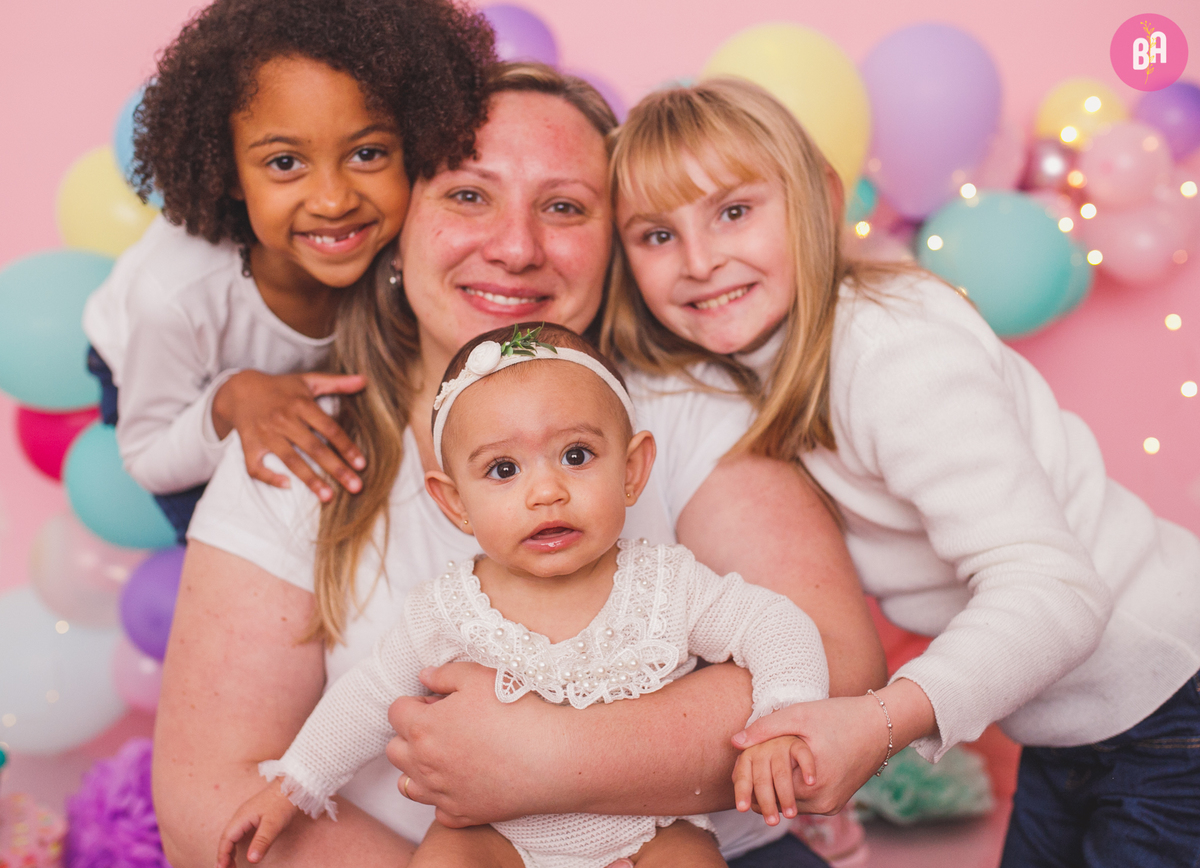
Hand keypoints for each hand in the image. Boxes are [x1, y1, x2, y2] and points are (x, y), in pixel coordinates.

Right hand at [212, 370, 366, 500]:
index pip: (329, 429)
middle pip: (314, 448)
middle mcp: (283, 419)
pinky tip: (287, 486)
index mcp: (300, 404)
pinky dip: (269, 477)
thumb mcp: (308, 381)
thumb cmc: (281, 388)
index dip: (346, 447)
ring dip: (310, 480)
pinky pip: (256, 467)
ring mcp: (265, 434)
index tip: (362, 465)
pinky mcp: (249, 445)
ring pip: (290, 460)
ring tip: (329, 497)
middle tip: (356, 487)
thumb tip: (365, 380)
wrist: (240, 390)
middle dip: (336, 469)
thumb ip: (337, 383)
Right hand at [216, 785, 299, 867]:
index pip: (226, 839)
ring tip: (230, 865)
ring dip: (229, 851)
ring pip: (232, 836)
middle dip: (224, 855)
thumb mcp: (273, 824)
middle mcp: (241, 816)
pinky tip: (239, 852)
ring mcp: (246, 815)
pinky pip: (239, 832)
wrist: (292, 785)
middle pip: (227, 838)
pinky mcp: (253, 815)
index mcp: (241, 817)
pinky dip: (236, 844)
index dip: (222, 855)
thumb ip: (262, 841)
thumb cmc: (283, 803)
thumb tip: (251, 860)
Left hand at [385, 662, 562, 827]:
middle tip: (443, 724)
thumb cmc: (517, 710)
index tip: (437, 700)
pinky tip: (466, 780)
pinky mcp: (462, 814)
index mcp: (424, 727)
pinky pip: (437, 809)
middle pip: (395, 749)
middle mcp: (424, 764)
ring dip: (419, 767)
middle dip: (410, 734)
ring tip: (449, 753)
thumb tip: (424, 676)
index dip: (414, 701)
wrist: (552, 756)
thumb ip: (445, 674)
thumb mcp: (479, 677)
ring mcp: (442, 793)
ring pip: (407, 784)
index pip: (396, 711)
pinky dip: (444, 796)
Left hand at [731, 696, 892, 815]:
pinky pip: (804, 801)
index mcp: (812, 785)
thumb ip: (765, 729)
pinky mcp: (835, 802)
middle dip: (761, 783)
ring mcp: (831, 806)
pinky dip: (792, 787)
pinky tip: (788, 767)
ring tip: (770, 761)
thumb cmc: (840, 716)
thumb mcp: (799, 716)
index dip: (750, 775)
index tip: (744, 760)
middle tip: (752, 761)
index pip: (766, 791)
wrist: (881, 725)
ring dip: (777, 785)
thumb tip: (734, 742)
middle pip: (776, 800)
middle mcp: (823, 803)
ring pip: (789, 802)